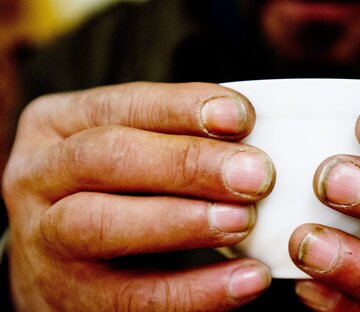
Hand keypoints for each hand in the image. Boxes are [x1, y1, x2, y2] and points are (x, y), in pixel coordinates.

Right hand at [2, 82, 274, 310]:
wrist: (58, 264)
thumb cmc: (112, 190)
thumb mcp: (126, 149)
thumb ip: (175, 139)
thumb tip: (256, 139)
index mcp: (58, 124)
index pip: (122, 105)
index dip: (182, 108)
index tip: (242, 116)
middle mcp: (39, 176)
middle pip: (108, 158)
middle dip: (188, 164)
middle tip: (256, 175)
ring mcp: (45, 240)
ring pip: (105, 225)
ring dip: (185, 222)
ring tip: (244, 221)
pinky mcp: (70, 297)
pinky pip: (135, 298)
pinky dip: (198, 291)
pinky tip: (247, 280)